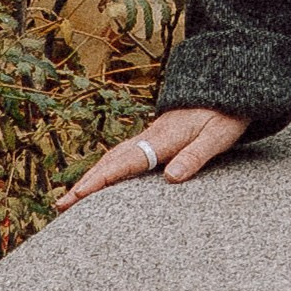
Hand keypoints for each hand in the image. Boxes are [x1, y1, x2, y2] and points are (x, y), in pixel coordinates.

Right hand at [54, 106, 249, 208]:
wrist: (229, 85)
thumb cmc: (226, 113)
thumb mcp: (218, 136)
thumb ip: (195, 156)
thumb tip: (171, 178)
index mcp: (163, 138)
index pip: (125, 162)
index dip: (101, 180)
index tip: (78, 195)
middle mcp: (151, 136)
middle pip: (110, 160)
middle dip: (85, 183)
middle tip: (61, 205)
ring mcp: (151, 136)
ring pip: (114, 157)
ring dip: (92, 176)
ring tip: (72, 197)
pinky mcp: (156, 137)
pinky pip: (124, 155)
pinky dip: (106, 168)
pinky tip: (101, 179)